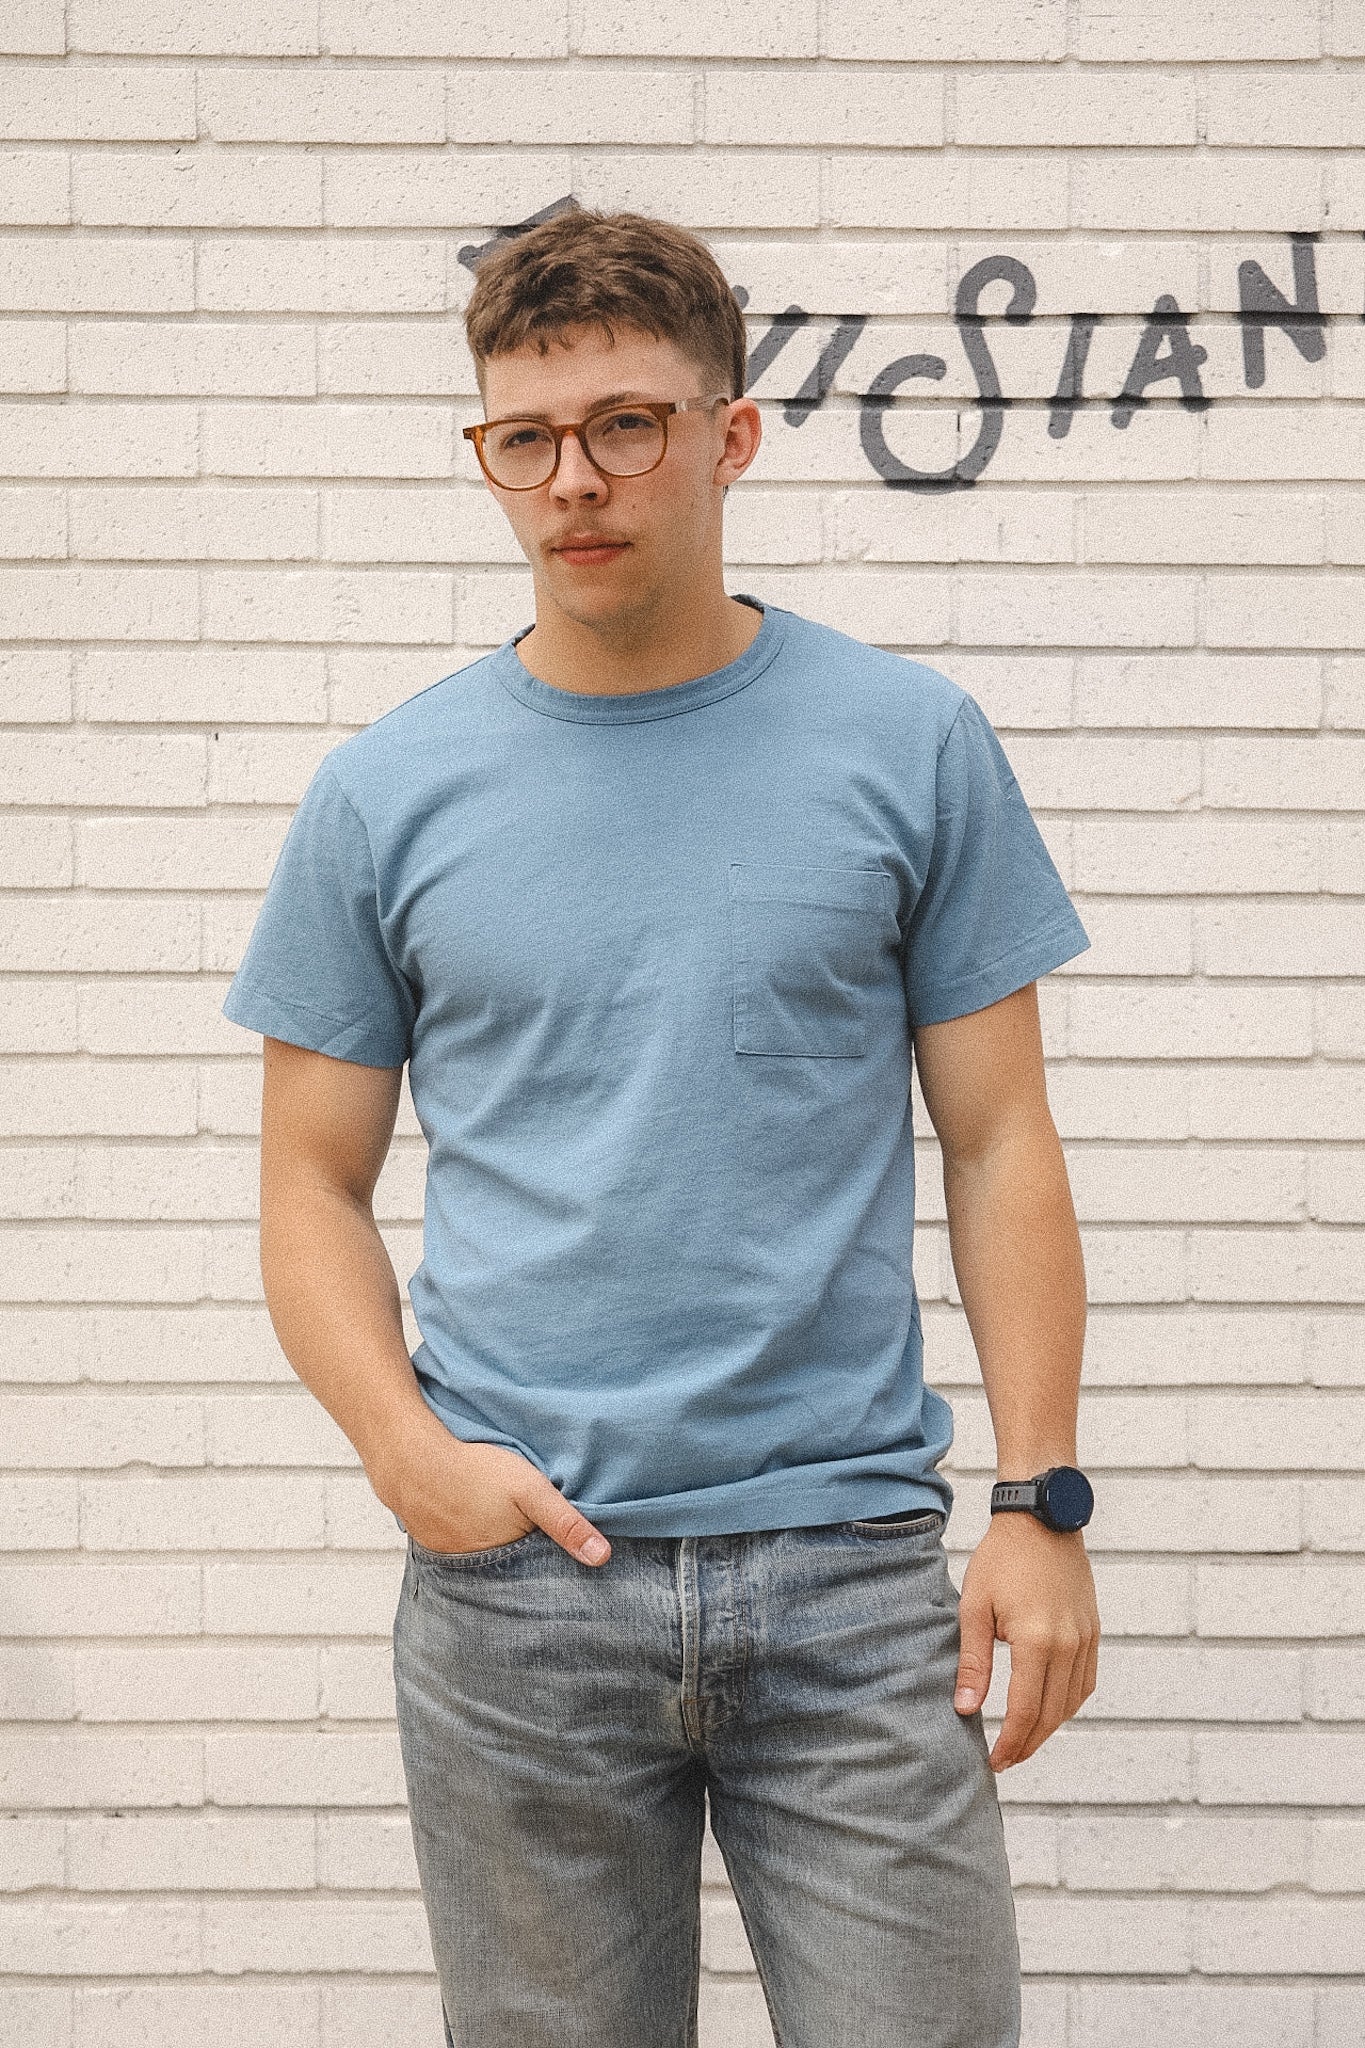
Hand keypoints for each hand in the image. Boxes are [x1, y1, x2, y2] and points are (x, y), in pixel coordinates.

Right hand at [377, 1428, 611, 1568]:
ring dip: (498, 1556)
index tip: (563, 1566)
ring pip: (486, 1565)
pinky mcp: (435, 1547)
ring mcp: (452, 1562)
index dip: (551, 1571)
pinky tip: (476, 1524)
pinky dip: (473, 1544)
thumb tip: (603, 1558)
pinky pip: (462, 1554)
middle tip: (532, 1545)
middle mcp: (477, 1573)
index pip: (537, 1580)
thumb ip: (566, 1523)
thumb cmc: (473, 1472)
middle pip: (512, 1575)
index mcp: (505, 1564)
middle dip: (526, 1567)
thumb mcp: (530, 1490)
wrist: (410, 1460)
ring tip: (505, 1535)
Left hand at [952, 1512, 1098, 1769]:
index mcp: (1036, 1642)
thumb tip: (965, 1710)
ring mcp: (1085, 1639)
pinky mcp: (1093, 1632)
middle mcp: (1067, 1646)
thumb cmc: (1001, 1560)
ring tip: (1022, 1739)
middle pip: (1050, 1715)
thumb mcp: (974, 1608)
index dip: (1010, 1743)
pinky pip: (1085, 1682)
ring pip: (1071, 1703)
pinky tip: (1048, 1709)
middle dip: (1027, 1744)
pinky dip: (1067, 1704)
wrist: (1041, 1521)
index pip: (1024, 1711)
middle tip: (1005, 1760)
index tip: (994, 1762)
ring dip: (1048, 1727)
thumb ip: (973, 1663)